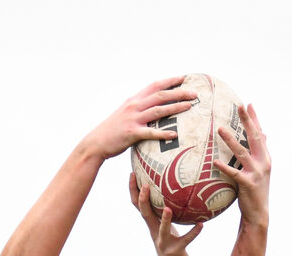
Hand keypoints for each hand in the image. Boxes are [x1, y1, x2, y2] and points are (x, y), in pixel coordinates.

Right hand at [83, 78, 198, 159]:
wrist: (96, 142)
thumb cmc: (113, 130)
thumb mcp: (125, 113)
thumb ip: (138, 108)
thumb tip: (152, 107)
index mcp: (134, 100)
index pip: (154, 86)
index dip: (170, 81)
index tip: (184, 78)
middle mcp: (134, 106)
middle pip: (160, 95)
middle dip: (179, 92)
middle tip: (195, 93)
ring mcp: (133, 119)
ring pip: (158, 110)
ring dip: (176, 107)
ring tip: (190, 106)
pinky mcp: (132, 133)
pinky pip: (150, 133)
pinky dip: (163, 133)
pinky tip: (174, 135)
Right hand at [129, 173, 202, 255]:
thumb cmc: (171, 242)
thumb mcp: (166, 226)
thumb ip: (167, 211)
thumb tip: (176, 188)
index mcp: (151, 223)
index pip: (138, 204)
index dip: (133, 190)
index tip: (132, 173)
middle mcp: (154, 231)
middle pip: (145, 214)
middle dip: (143, 200)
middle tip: (145, 185)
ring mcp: (164, 242)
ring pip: (163, 230)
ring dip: (166, 220)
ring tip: (169, 209)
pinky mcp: (176, 251)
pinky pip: (186, 240)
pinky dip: (193, 233)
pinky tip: (201, 225)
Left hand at [216, 104, 270, 227]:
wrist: (258, 213)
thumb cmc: (255, 191)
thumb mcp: (260, 170)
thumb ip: (260, 152)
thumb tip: (263, 134)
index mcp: (265, 157)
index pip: (260, 134)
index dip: (255, 119)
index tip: (249, 104)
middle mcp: (263, 162)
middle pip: (254, 137)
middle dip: (248, 121)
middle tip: (240, 106)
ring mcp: (257, 173)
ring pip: (242, 153)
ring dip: (231, 140)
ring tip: (220, 129)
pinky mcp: (248, 184)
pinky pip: (234, 173)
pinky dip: (224, 167)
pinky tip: (214, 162)